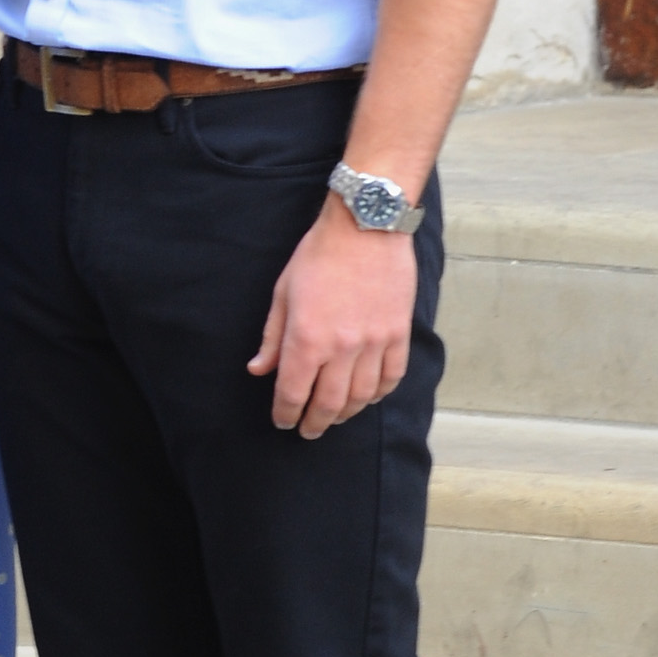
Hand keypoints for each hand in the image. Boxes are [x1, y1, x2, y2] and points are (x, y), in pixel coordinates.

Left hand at [248, 194, 415, 436]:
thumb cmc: (319, 255)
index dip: (286, 414)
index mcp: (307, 338)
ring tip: (335, 417)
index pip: (293, 393)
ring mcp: (374, 343)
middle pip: (328, 404)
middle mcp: (342, 348)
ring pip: (361, 397)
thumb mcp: (283, 293)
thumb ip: (272, 338)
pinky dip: (379, 394)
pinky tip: (368, 397)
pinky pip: (391, 377)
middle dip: (315, 423)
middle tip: (308, 430)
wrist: (366, 226)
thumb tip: (259, 370)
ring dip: (346, 414)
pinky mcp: (398, 334)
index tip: (283, 422)